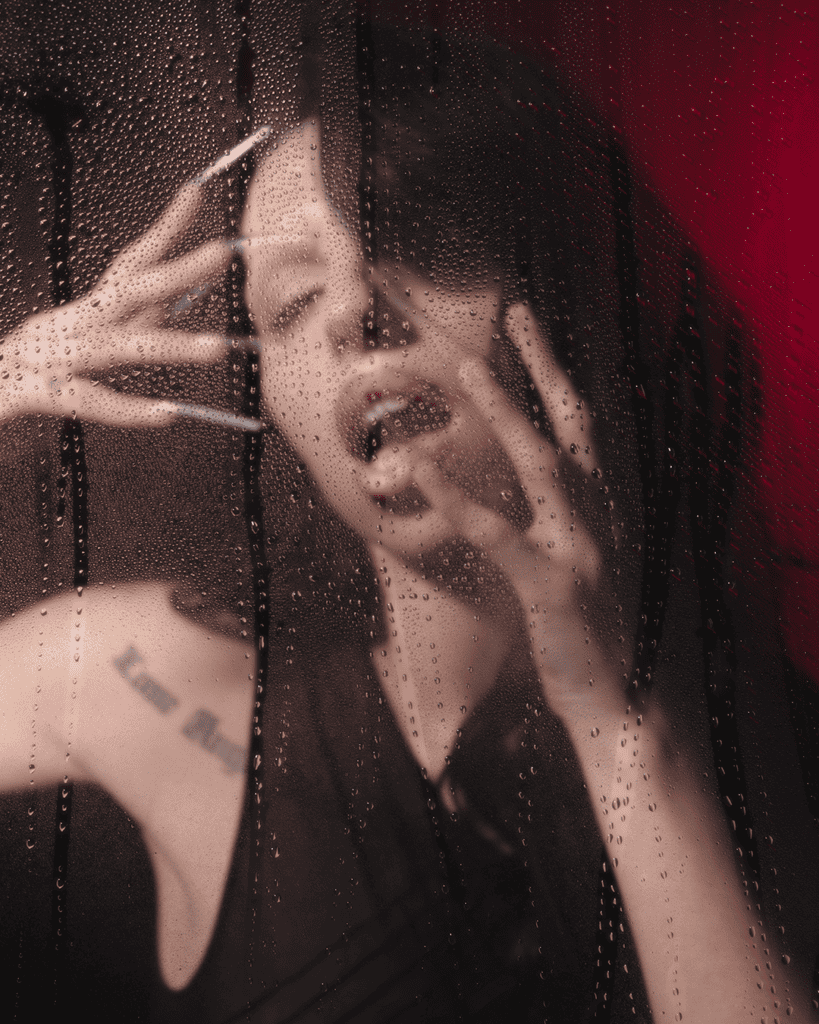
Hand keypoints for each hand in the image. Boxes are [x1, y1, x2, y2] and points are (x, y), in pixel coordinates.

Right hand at [0, 182, 242, 427]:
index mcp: (82, 316)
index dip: (164, 231)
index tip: (197, 193)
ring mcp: (49, 358)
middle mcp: (68, 327)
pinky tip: (166, 413)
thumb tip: (166, 308)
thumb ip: (120, 330)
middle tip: (224, 253)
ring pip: (118, 348)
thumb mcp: (74, 347)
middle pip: (130, 292)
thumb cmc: (21, 379)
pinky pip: (86, 401)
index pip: (130, 266)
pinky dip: (127, 409)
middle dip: (179, 272)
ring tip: (217, 349)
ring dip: (170, 346)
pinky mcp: (32, 394)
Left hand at [409, 303, 624, 727]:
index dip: (561, 377)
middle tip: (517, 313)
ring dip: (508, 411)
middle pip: (574, 425)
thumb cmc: (598, 639)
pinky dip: (458, 497)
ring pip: (542, 464)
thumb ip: (569, 525)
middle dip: (545, 366)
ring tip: (469, 367)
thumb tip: (540, 497)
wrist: (627, 708)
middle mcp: (602, 518)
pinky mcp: (554, 588)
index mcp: (607, 511)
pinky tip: (419, 469)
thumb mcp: (588, 569)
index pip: (586, 428)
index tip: (536, 331)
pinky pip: (499, 533)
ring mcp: (582, 549)